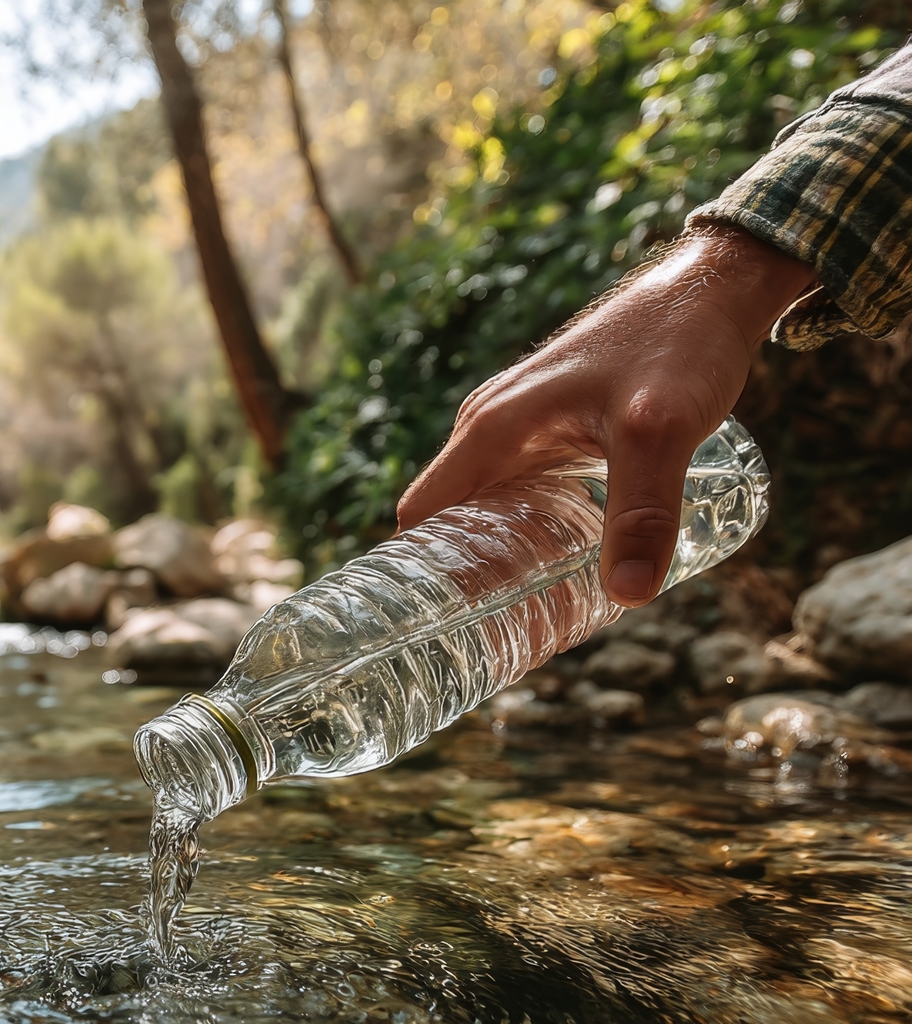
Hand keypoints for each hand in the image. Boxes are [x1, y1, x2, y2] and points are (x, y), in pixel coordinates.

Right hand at [395, 226, 813, 605]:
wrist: (714, 282)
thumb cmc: (678, 343)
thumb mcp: (661, 435)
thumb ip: (643, 514)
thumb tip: (627, 596)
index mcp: (491, 429)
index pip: (421, 514)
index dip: (421, 573)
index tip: (442, 623)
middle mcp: (491, 425)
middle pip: (451, 516)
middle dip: (467, 574)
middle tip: (502, 630)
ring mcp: (520, 422)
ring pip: (488, 502)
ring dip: (502, 552)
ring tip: (534, 605)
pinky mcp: (552, 422)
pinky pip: (521, 486)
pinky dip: (529, 526)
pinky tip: (569, 555)